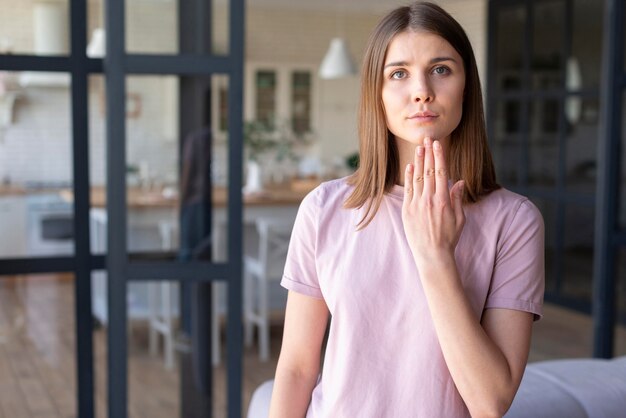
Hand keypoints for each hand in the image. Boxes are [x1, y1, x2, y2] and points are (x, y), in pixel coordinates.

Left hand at [401, 137, 464, 266]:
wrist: (432, 254)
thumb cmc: (449, 237)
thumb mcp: (460, 218)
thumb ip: (458, 198)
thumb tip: (460, 181)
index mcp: (443, 200)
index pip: (440, 172)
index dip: (438, 156)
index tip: (437, 144)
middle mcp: (429, 200)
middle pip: (428, 171)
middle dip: (428, 153)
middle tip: (426, 139)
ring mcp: (416, 204)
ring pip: (417, 178)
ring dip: (417, 161)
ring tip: (418, 148)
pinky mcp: (408, 210)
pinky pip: (408, 189)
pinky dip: (409, 177)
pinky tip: (410, 166)